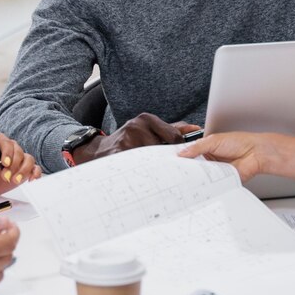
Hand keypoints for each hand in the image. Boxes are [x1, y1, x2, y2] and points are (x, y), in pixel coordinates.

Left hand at [0, 133, 40, 195]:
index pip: (7, 143)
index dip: (7, 153)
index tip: (4, 163)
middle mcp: (11, 148)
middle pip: (19, 152)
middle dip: (13, 166)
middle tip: (6, 176)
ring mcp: (20, 158)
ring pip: (29, 159)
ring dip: (24, 171)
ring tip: (15, 180)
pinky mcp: (25, 168)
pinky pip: (35, 168)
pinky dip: (35, 173)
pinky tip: (31, 179)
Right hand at [72, 112, 191, 164]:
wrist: (100, 150)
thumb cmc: (129, 140)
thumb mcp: (148, 129)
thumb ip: (171, 129)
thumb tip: (194, 129)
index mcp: (146, 119)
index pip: (174, 135)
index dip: (179, 149)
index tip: (180, 157)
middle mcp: (136, 127)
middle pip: (164, 148)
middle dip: (166, 159)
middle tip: (168, 168)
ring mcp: (127, 140)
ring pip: (153, 159)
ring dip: (156, 167)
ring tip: (153, 171)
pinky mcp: (119, 153)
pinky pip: (139, 166)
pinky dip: (144, 172)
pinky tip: (144, 175)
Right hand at [178, 132, 279, 181]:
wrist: (255, 153)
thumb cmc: (239, 142)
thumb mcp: (213, 140)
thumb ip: (196, 147)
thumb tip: (182, 153)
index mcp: (205, 148)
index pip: (189, 153)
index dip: (180, 156)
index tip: (171, 160)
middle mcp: (208, 160)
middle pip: (192, 166)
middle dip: (185, 168)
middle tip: (175, 170)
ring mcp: (214, 170)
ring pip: (199, 176)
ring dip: (194, 176)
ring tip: (184, 177)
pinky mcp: (220, 180)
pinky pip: (209, 184)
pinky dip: (205, 184)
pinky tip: (199, 183)